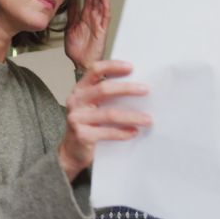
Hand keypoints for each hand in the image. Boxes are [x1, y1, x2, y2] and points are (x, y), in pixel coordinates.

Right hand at [58, 60, 151, 179]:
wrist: (72, 152)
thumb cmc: (87, 126)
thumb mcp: (92, 106)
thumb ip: (106, 96)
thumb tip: (137, 88)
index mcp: (80, 89)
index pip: (95, 70)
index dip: (112, 66)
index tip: (131, 68)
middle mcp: (76, 101)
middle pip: (103, 89)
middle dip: (127, 89)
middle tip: (146, 90)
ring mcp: (77, 118)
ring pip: (109, 113)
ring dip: (132, 116)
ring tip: (147, 119)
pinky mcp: (81, 135)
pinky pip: (107, 132)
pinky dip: (123, 133)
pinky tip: (134, 132)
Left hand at [65, 0, 109, 71]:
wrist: (81, 64)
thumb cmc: (78, 50)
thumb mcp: (69, 27)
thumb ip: (71, 14)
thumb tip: (69, 0)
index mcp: (85, 17)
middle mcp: (93, 17)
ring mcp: (99, 22)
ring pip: (101, 2)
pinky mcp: (103, 28)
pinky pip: (105, 12)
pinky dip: (104, 2)